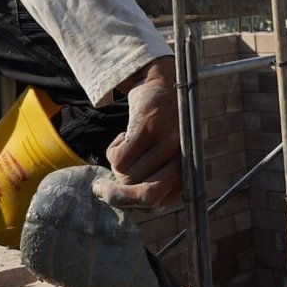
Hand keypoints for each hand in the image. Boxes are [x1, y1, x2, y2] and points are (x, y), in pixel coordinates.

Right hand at [92, 56, 181, 208]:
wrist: (163, 83)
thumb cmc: (161, 124)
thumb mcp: (166, 154)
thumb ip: (155, 178)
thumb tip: (124, 203)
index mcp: (186, 170)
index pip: (157, 203)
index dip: (132, 204)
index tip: (115, 195)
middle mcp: (181, 160)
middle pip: (145, 196)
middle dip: (117, 197)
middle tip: (100, 188)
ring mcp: (166, 144)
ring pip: (127, 177)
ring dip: (115, 166)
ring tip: (123, 147)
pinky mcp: (149, 128)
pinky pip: (119, 158)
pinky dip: (112, 150)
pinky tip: (122, 136)